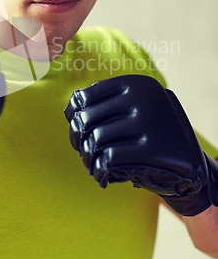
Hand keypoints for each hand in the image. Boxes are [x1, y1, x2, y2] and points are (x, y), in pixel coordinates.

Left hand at [64, 75, 217, 216]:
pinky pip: (109, 158)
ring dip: (87, 157)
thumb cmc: (147, 134)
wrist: (186, 164)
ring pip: (96, 140)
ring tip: (91, 163)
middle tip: (82, 150)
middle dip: (78, 139)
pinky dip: (99, 169)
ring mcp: (149, 122)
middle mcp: (143, 98)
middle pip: (87, 119)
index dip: (74, 115)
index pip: (85, 97)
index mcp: (136, 84)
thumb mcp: (132, 110)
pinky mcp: (153, 149)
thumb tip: (70, 109)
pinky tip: (102, 174)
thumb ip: (104, 104)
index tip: (77, 129)